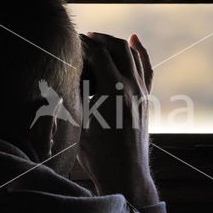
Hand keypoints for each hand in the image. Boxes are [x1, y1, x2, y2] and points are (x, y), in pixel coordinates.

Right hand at [78, 32, 157, 207]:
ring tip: (100, 40)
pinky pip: (146, 69)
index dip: (83, 44)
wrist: (125, 174)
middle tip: (83, 38)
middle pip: (117, 47)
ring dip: (116, 43)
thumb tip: (65, 76)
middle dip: (99, 39)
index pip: (98, 54)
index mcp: (112, 90)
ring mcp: (142, 93)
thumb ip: (74, 95)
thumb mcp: (78, 123)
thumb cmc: (97, 154)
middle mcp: (131, 87)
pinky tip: (134, 40)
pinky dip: (140, 52)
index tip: (70, 40)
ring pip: (133, 55)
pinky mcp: (146, 100)